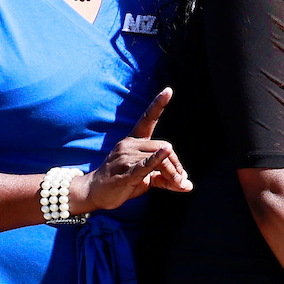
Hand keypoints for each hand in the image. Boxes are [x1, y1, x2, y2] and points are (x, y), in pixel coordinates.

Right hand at [72, 88, 189, 213]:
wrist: (95, 193)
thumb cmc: (122, 182)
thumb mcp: (145, 178)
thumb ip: (166, 178)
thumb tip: (188, 185)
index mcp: (134, 141)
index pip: (147, 119)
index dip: (158, 105)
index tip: (169, 90)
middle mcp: (129, 144)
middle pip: (163, 147)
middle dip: (175, 165)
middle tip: (179, 180)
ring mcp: (125, 158)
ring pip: (158, 159)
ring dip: (171, 173)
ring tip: (176, 184)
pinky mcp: (125, 174)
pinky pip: (145, 164)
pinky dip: (157, 159)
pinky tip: (166, 151)